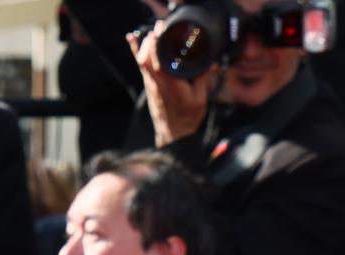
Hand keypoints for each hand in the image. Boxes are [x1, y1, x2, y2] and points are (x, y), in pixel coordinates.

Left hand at [127, 2, 215, 143]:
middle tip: (160, 27)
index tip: (162, 30)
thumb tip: (211, 62)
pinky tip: (133, 38)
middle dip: (151, 39)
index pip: (158, 59)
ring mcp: (151, 84)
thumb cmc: (187, 119)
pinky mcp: (149, 86)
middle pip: (146, 57)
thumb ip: (204, 78)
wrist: (174, 136)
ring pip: (141, 60)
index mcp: (170, 84)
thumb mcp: (200, 98)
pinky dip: (137, 51)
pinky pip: (141, 65)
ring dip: (145, 43)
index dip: (157, 42)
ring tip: (154, 31)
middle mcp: (157, 82)